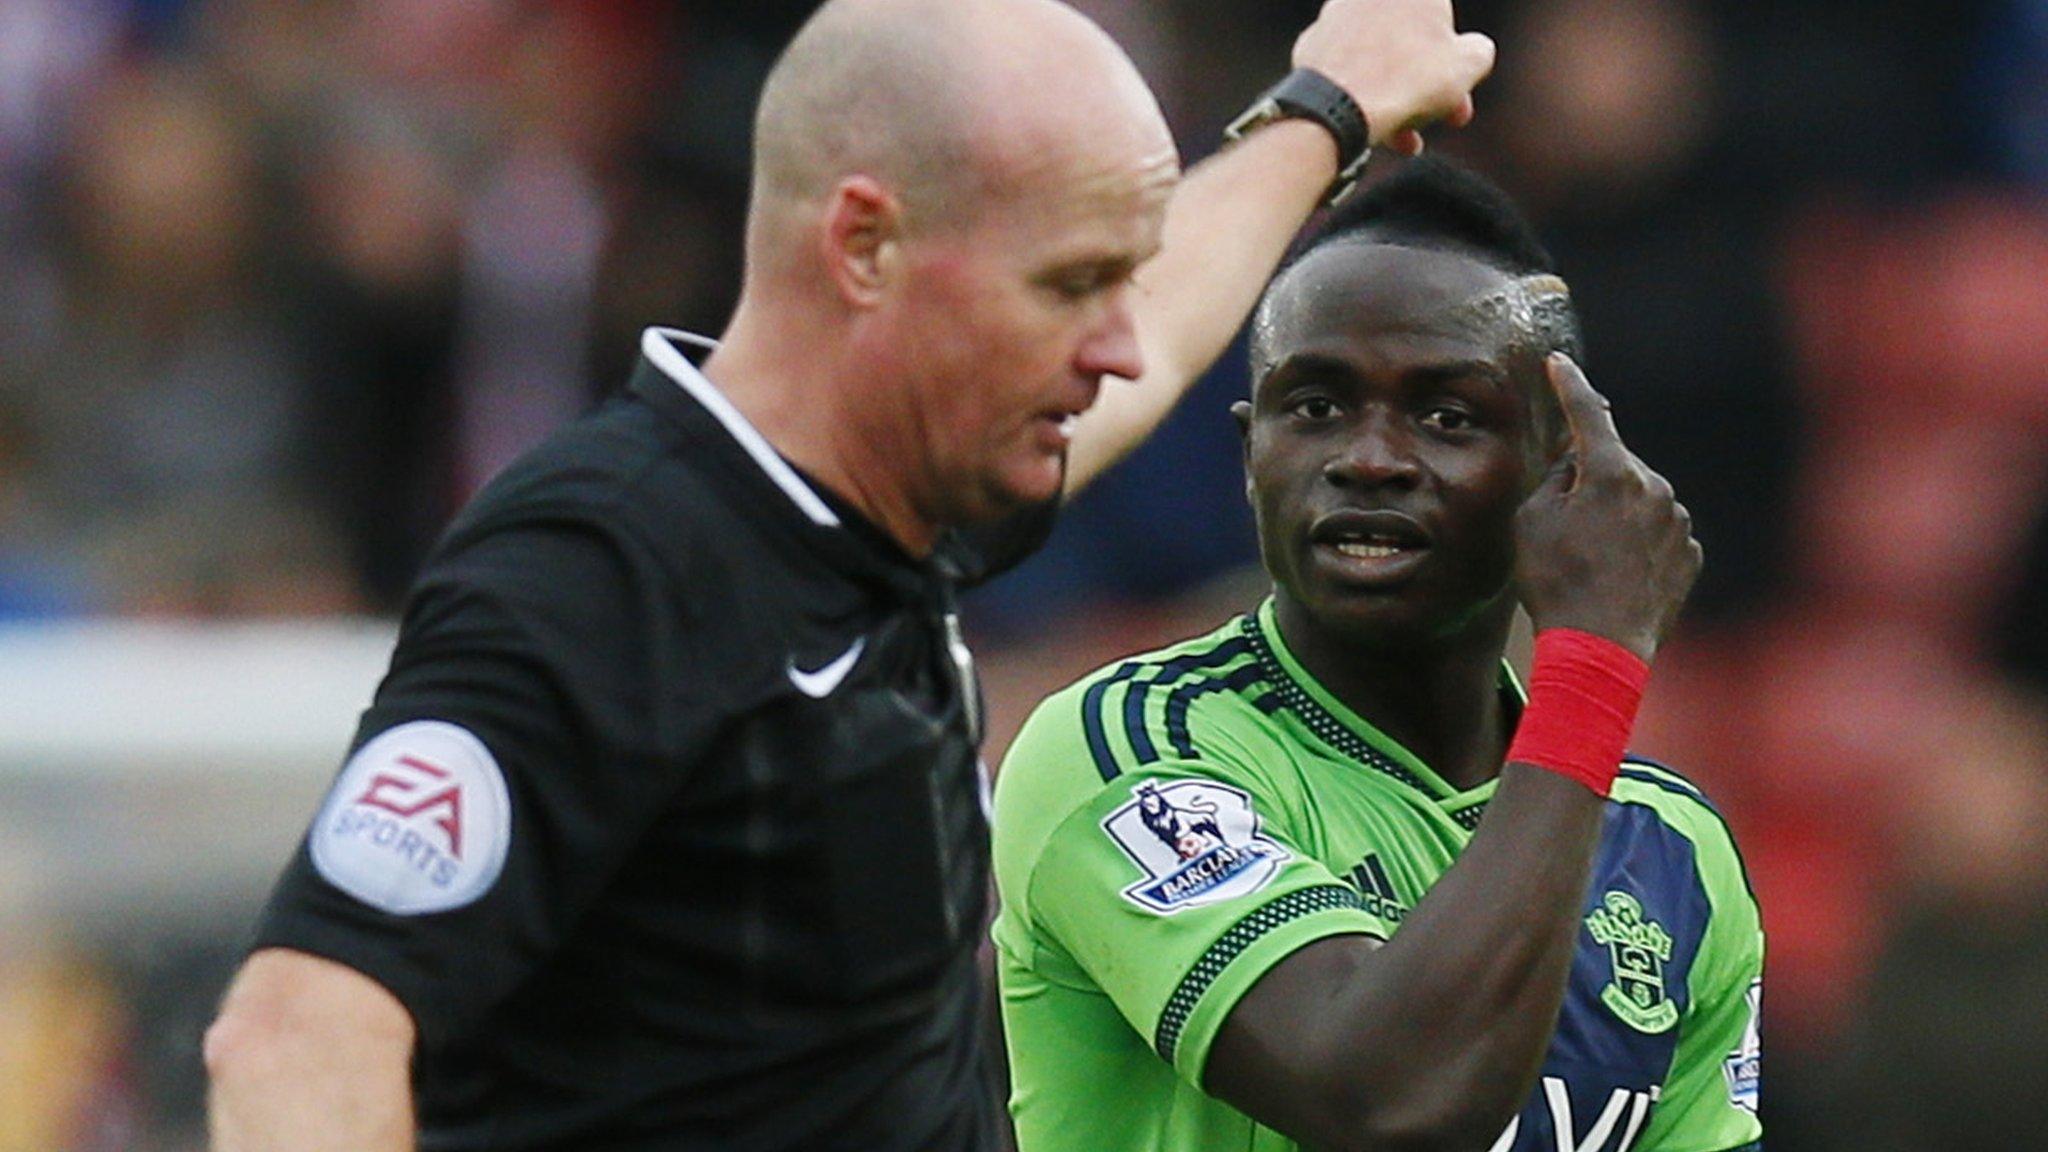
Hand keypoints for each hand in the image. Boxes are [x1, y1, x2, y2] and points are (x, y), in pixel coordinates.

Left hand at [1293, 0, 1495, 155]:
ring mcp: (1335, 16)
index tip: (1459, 90)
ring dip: (1398, 96)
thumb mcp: (1469, 64)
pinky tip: (1374, 126)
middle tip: (1445, 116)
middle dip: (1431, 82)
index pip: (1442, 17)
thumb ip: (1478, 50)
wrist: (1339, 107)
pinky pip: (1347, 70)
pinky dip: (1362, 94)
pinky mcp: (1311, 46)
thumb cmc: (1408, 80)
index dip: (1456, 58)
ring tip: (1407, 137)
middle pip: (1409, 40)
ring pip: (1379, 58)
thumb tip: (1472, 52)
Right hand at [1514, 355, 1700, 661]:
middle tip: (1562, 528)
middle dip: (1590, 481)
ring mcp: (1677, 523)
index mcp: (1610, 472)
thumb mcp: (1531, 522)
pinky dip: (1638, 546)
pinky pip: (1658, 535)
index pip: (1588, 414)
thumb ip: (1555, 479)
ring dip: (1616, 516)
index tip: (1558, 363)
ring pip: (1639, 501)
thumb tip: (1577, 463)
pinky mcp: (1690, 555)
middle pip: (1614, 465)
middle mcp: (1653, 487)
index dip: (1570, 385)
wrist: (1600, 649)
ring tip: (1590, 563)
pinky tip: (1616, 577)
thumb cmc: (1555, 582)